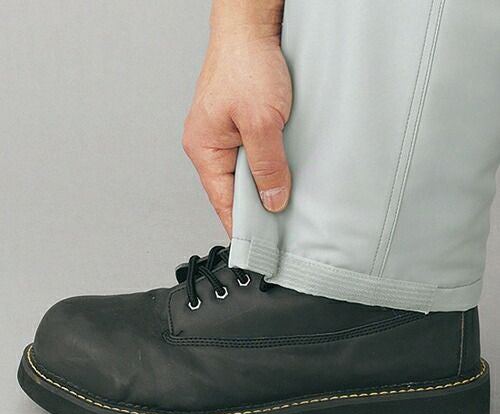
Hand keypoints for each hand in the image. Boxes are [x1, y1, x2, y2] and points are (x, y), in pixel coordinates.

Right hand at [183, 29, 291, 235]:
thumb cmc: (246, 63)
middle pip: (234, 189)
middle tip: (281, 223)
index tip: (258, 247)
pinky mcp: (239, 124)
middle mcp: (210, 144)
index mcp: (204, 148)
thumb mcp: (262, 122)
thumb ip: (268, 165)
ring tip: (285, 195)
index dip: (241, 225)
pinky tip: (284, 169)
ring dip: (265, 181)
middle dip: (257, 204)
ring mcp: (224, 134)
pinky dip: (268, 164)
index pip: (222, 201)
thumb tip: (273, 199)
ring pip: (245, 172)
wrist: (252, 26)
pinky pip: (253, 155)